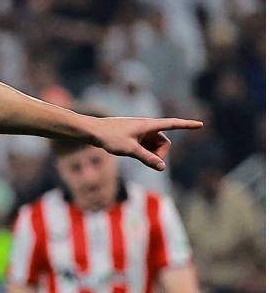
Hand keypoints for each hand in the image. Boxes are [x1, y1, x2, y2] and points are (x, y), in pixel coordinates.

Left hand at [88, 117, 202, 170]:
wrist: (92, 131)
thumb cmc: (110, 137)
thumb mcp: (130, 150)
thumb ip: (147, 158)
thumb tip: (162, 167)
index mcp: (148, 125)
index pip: (172, 124)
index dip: (187, 125)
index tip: (200, 124)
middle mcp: (147, 126)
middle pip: (164, 143)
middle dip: (160, 154)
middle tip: (147, 161)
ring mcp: (141, 131)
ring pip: (155, 146)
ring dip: (151, 154)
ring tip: (133, 154)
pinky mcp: (135, 136)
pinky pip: (146, 146)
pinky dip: (144, 152)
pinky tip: (130, 153)